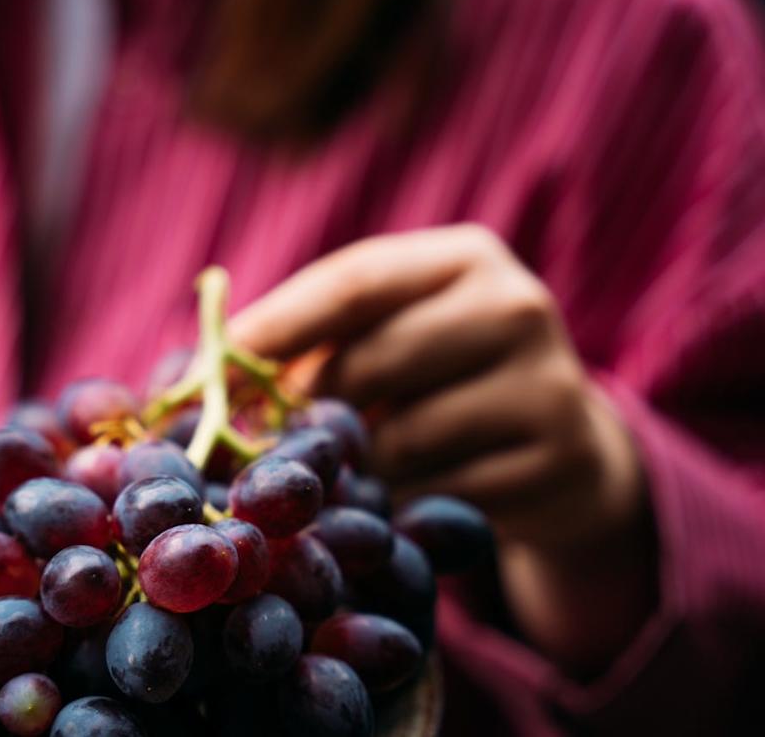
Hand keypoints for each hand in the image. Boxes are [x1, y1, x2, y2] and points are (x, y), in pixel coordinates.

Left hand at [230, 225, 654, 669]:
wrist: (564, 453)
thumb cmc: (446, 383)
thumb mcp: (396, 337)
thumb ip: (317, 340)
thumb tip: (200, 375)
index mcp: (465, 258)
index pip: (356, 280)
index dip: (279, 324)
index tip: (215, 364)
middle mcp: (516, 305)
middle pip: (373, 360)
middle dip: (310, 407)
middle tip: (265, 443)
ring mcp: (547, 382)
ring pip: (402, 438)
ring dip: (358, 465)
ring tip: (349, 469)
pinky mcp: (558, 459)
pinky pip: (441, 493)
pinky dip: (404, 505)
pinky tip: (402, 501)